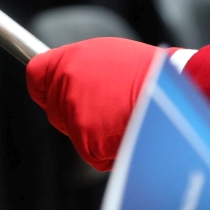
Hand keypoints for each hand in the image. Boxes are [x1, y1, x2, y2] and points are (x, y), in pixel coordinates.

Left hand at [26, 36, 158, 169]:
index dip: (42, 86)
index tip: (48, 93)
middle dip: (73, 113)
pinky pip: (91, 153)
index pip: (36, 74)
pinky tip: (127, 133)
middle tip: (105, 107)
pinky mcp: (86, 141)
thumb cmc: (150, 75)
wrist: (174, 96)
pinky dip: (107, 150)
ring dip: (94, 132)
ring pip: (74, 133)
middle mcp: (65, 85)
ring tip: (125, 116)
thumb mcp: (110, 56)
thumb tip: (67, 78)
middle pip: (54, 109)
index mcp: (70, 59)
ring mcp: (74, 115)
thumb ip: (82, 67)